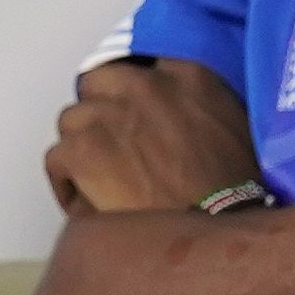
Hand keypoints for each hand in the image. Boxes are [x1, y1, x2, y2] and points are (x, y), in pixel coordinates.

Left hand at [45, 57, 265, 219]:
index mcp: (187, 74)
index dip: (134, 92)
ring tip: (100, 177)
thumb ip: (201, 104)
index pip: (142, 64)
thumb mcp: (234, 127)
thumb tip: (174, 115)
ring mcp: (108, 115)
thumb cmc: (237, 193)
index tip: (136, 111)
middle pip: (97, 83)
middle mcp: (143, 84)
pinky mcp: (82, 150)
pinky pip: (57, 159)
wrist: (220, 231)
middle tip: (114, 145)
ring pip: (72, 120)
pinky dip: (68, 183)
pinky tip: (88, 202)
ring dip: (83, 145)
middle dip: (101, 111)